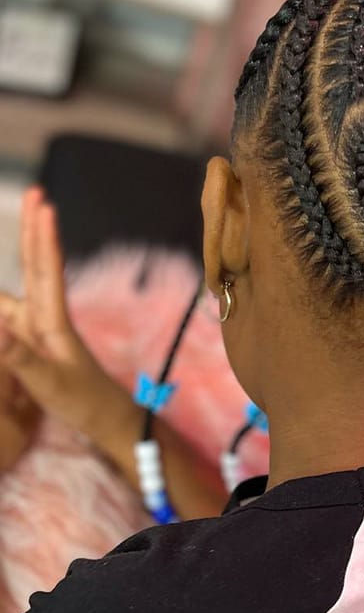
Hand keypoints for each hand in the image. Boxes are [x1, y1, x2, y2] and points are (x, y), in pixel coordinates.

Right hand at [0, 187, 227, 518]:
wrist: (105, 419)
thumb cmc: (81, 403)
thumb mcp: (49, 383)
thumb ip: (20, 357)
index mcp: (52, 321)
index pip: (45, 270)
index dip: (43, 237)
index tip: (44, 204)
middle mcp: (47, 316)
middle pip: (38, 264)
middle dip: (35, 229)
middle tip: (37, 192)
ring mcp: (41, 326)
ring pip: (26, 280)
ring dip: (25, 249)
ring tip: (29, 217)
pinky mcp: (37, 340)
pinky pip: (16, 306)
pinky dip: (5, 291)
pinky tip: (4, 290)